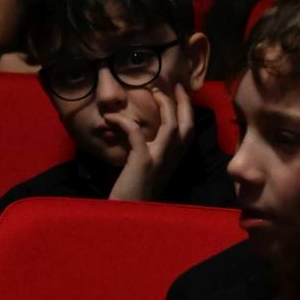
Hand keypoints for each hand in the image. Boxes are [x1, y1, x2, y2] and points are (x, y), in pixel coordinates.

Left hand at [111, 80, 194, 200]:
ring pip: (170, 126)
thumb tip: (144, 132)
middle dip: (181, 101)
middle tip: (170, 84)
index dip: (186, 109)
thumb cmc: (135, 193)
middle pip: (186, 124)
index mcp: (175, 160)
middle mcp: (172, 159)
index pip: (189, 130)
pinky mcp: (142, 162)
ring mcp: (159, 160)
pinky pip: (135, 133)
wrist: (128, 214)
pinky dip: (123, 122)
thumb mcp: (151, 170)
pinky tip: (110, 118)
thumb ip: (154, 152)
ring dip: (163, 105)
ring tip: (151, 91)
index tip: (178, 92)